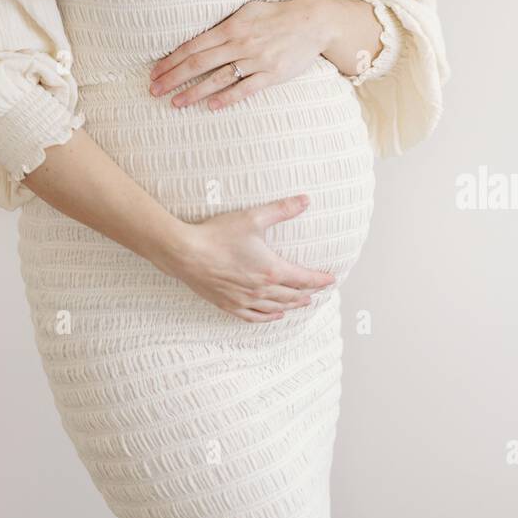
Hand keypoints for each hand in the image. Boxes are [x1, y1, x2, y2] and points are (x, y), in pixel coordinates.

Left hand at [149, 0, 332, 110]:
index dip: (171, 59)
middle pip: (199, 63)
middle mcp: (240, 43)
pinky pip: (245, 89)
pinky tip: (210, 106)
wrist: (313, 22)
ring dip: (193, 92)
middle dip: (173, 77)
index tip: (155, 71)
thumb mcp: (248, 10)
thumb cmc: (278, 14)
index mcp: (232, 26)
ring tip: (175, 103)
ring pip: (218, 79)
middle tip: (154, 90)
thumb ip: (225, 23)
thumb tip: (200, 35)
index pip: (193, 45)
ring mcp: (256, 60)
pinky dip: (226, 98)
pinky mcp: (272, 74)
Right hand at [157, 194, 336, 320]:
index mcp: (271, 270)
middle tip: (318, 291)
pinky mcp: (229, 305)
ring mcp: (244, 300)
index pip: (303, 278)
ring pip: (276, 308)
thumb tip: (306, 200)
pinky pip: (254, 317)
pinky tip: (274, 316)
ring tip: (302, 304)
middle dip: (308, 293)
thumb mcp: (253, 218)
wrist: (186, 253)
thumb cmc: (218, 235)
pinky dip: (269, 318)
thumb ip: (282, 209)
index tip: (331, 279)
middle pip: (292, 296)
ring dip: (291, 306)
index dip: (319, 279)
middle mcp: (261, 290)